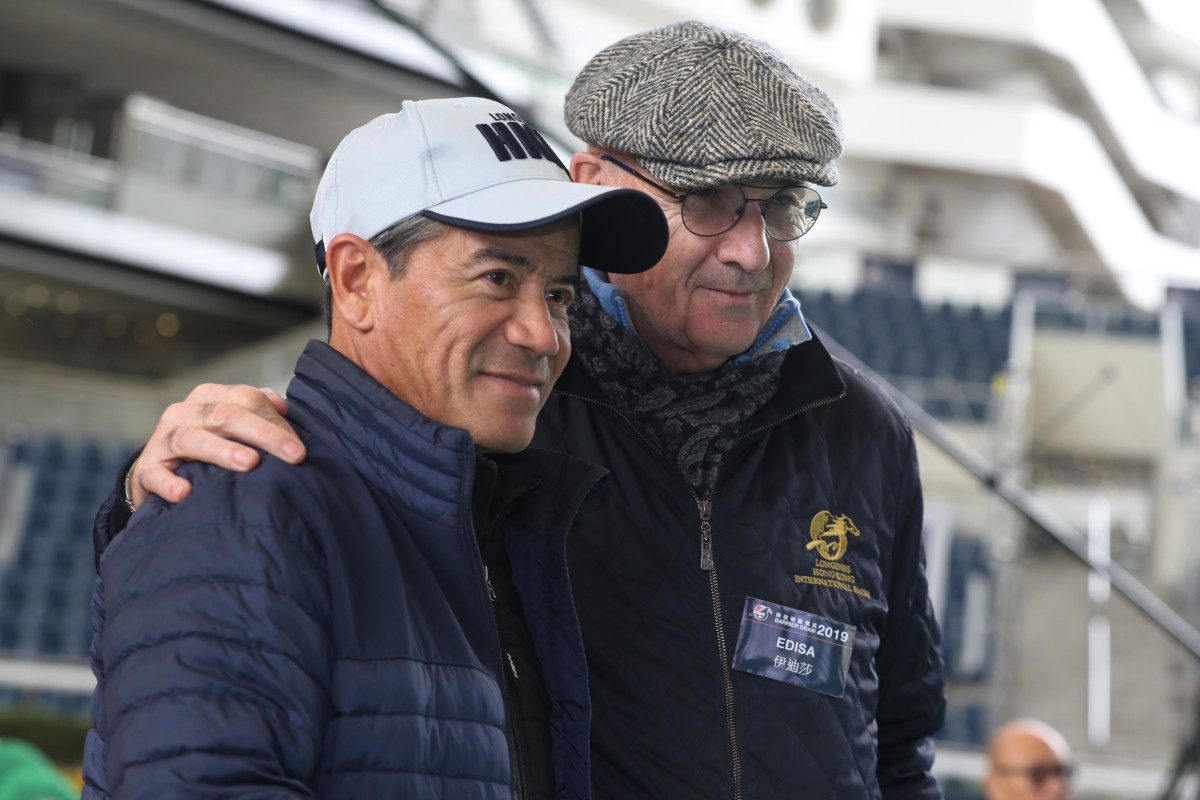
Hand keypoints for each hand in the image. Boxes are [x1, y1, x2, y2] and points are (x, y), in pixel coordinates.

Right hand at [130, 383, 305, 507]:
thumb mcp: (233, 428)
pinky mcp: (146, 470)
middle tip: (294, 455)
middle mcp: (186, 412)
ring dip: (222, 451)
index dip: (276, 422)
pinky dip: (169, 483)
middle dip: (264, 434)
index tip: (300, 448)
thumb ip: (260, 414)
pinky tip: (185, 493)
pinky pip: (155, 475)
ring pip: (193, 438)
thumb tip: (285, 408)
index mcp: (211, 398)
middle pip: (227, 415)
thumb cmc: (209, 449)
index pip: (248, 399)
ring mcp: (163, 440)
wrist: (160, 475)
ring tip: (249, 463)